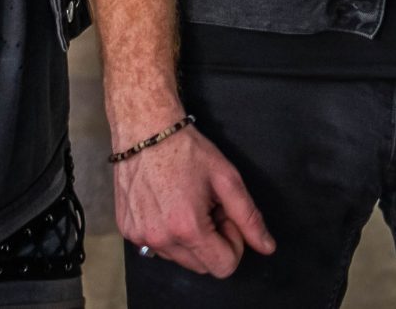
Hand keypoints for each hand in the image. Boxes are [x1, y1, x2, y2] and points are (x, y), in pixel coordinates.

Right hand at [112, 124, 274, 278]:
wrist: (145, 129)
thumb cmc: (187, 150)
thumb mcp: (227, 179)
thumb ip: (249, 217)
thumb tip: (268, 248)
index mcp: (188, 229)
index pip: (224, 267)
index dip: (233, 243)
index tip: (226, 216)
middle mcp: (160, 240)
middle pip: (202, 266)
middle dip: (212, 242)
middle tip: (208, 207)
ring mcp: (140, 237)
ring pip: (180, 259)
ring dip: (190, 240)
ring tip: (187, 204)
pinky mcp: (127, 231)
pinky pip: (157, 247)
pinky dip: (168, 233)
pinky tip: (167, 204)